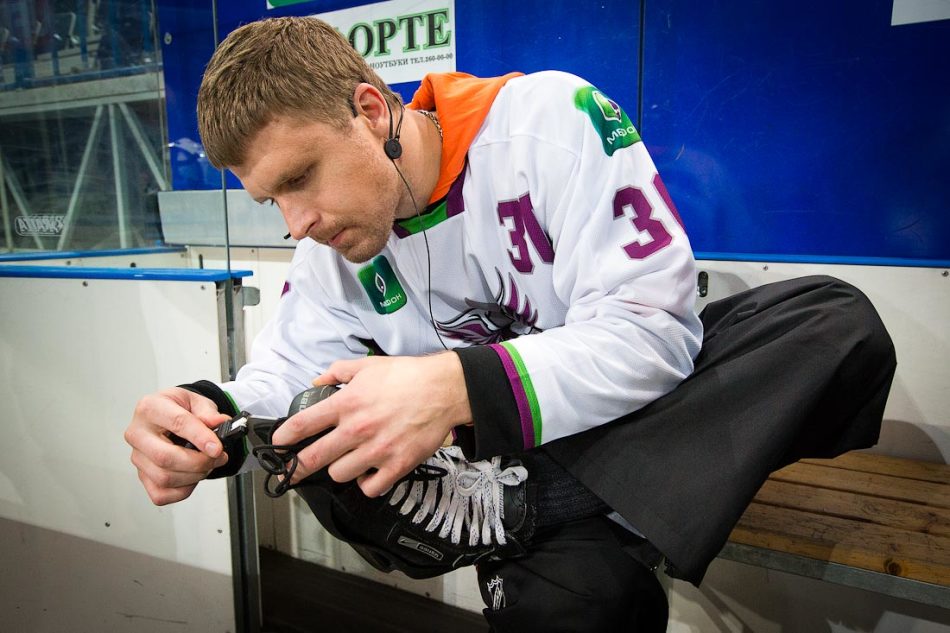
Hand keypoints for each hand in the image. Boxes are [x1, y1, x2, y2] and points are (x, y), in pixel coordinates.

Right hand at [125, 387, 231, 504]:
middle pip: (165, 457)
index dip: (200, 438)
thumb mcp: (196, 401)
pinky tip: (192, 476)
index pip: (177, 423)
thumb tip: (219, 423)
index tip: (217, 448)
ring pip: (164, 478)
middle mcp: (138, 433)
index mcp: (151, 408)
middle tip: (218, 458)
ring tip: (208, 465)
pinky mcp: (142, 476)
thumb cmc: (178, 408)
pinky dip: (183, 490)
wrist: (168, 417)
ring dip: (194, 476)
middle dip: (198, 462)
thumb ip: (208, 412)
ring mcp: (137, 457)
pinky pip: (161, 494)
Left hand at [271, 353, 471, 497]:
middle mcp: (357, 430)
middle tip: (290, 472)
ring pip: (338, 475)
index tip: (278, 443)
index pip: (302, 424)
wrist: (443, 390)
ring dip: (339, 469)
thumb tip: (317, 380)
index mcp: (346, 404)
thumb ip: (338, 373)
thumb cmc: (408, 377)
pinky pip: (369, 488)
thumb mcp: (368, 366)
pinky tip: (368, 473)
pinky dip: (366, 484)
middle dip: (295, 468)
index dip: (284, 437)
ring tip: (347, 461)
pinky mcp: (396, 466)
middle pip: (313, 458)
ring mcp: (376, 451)